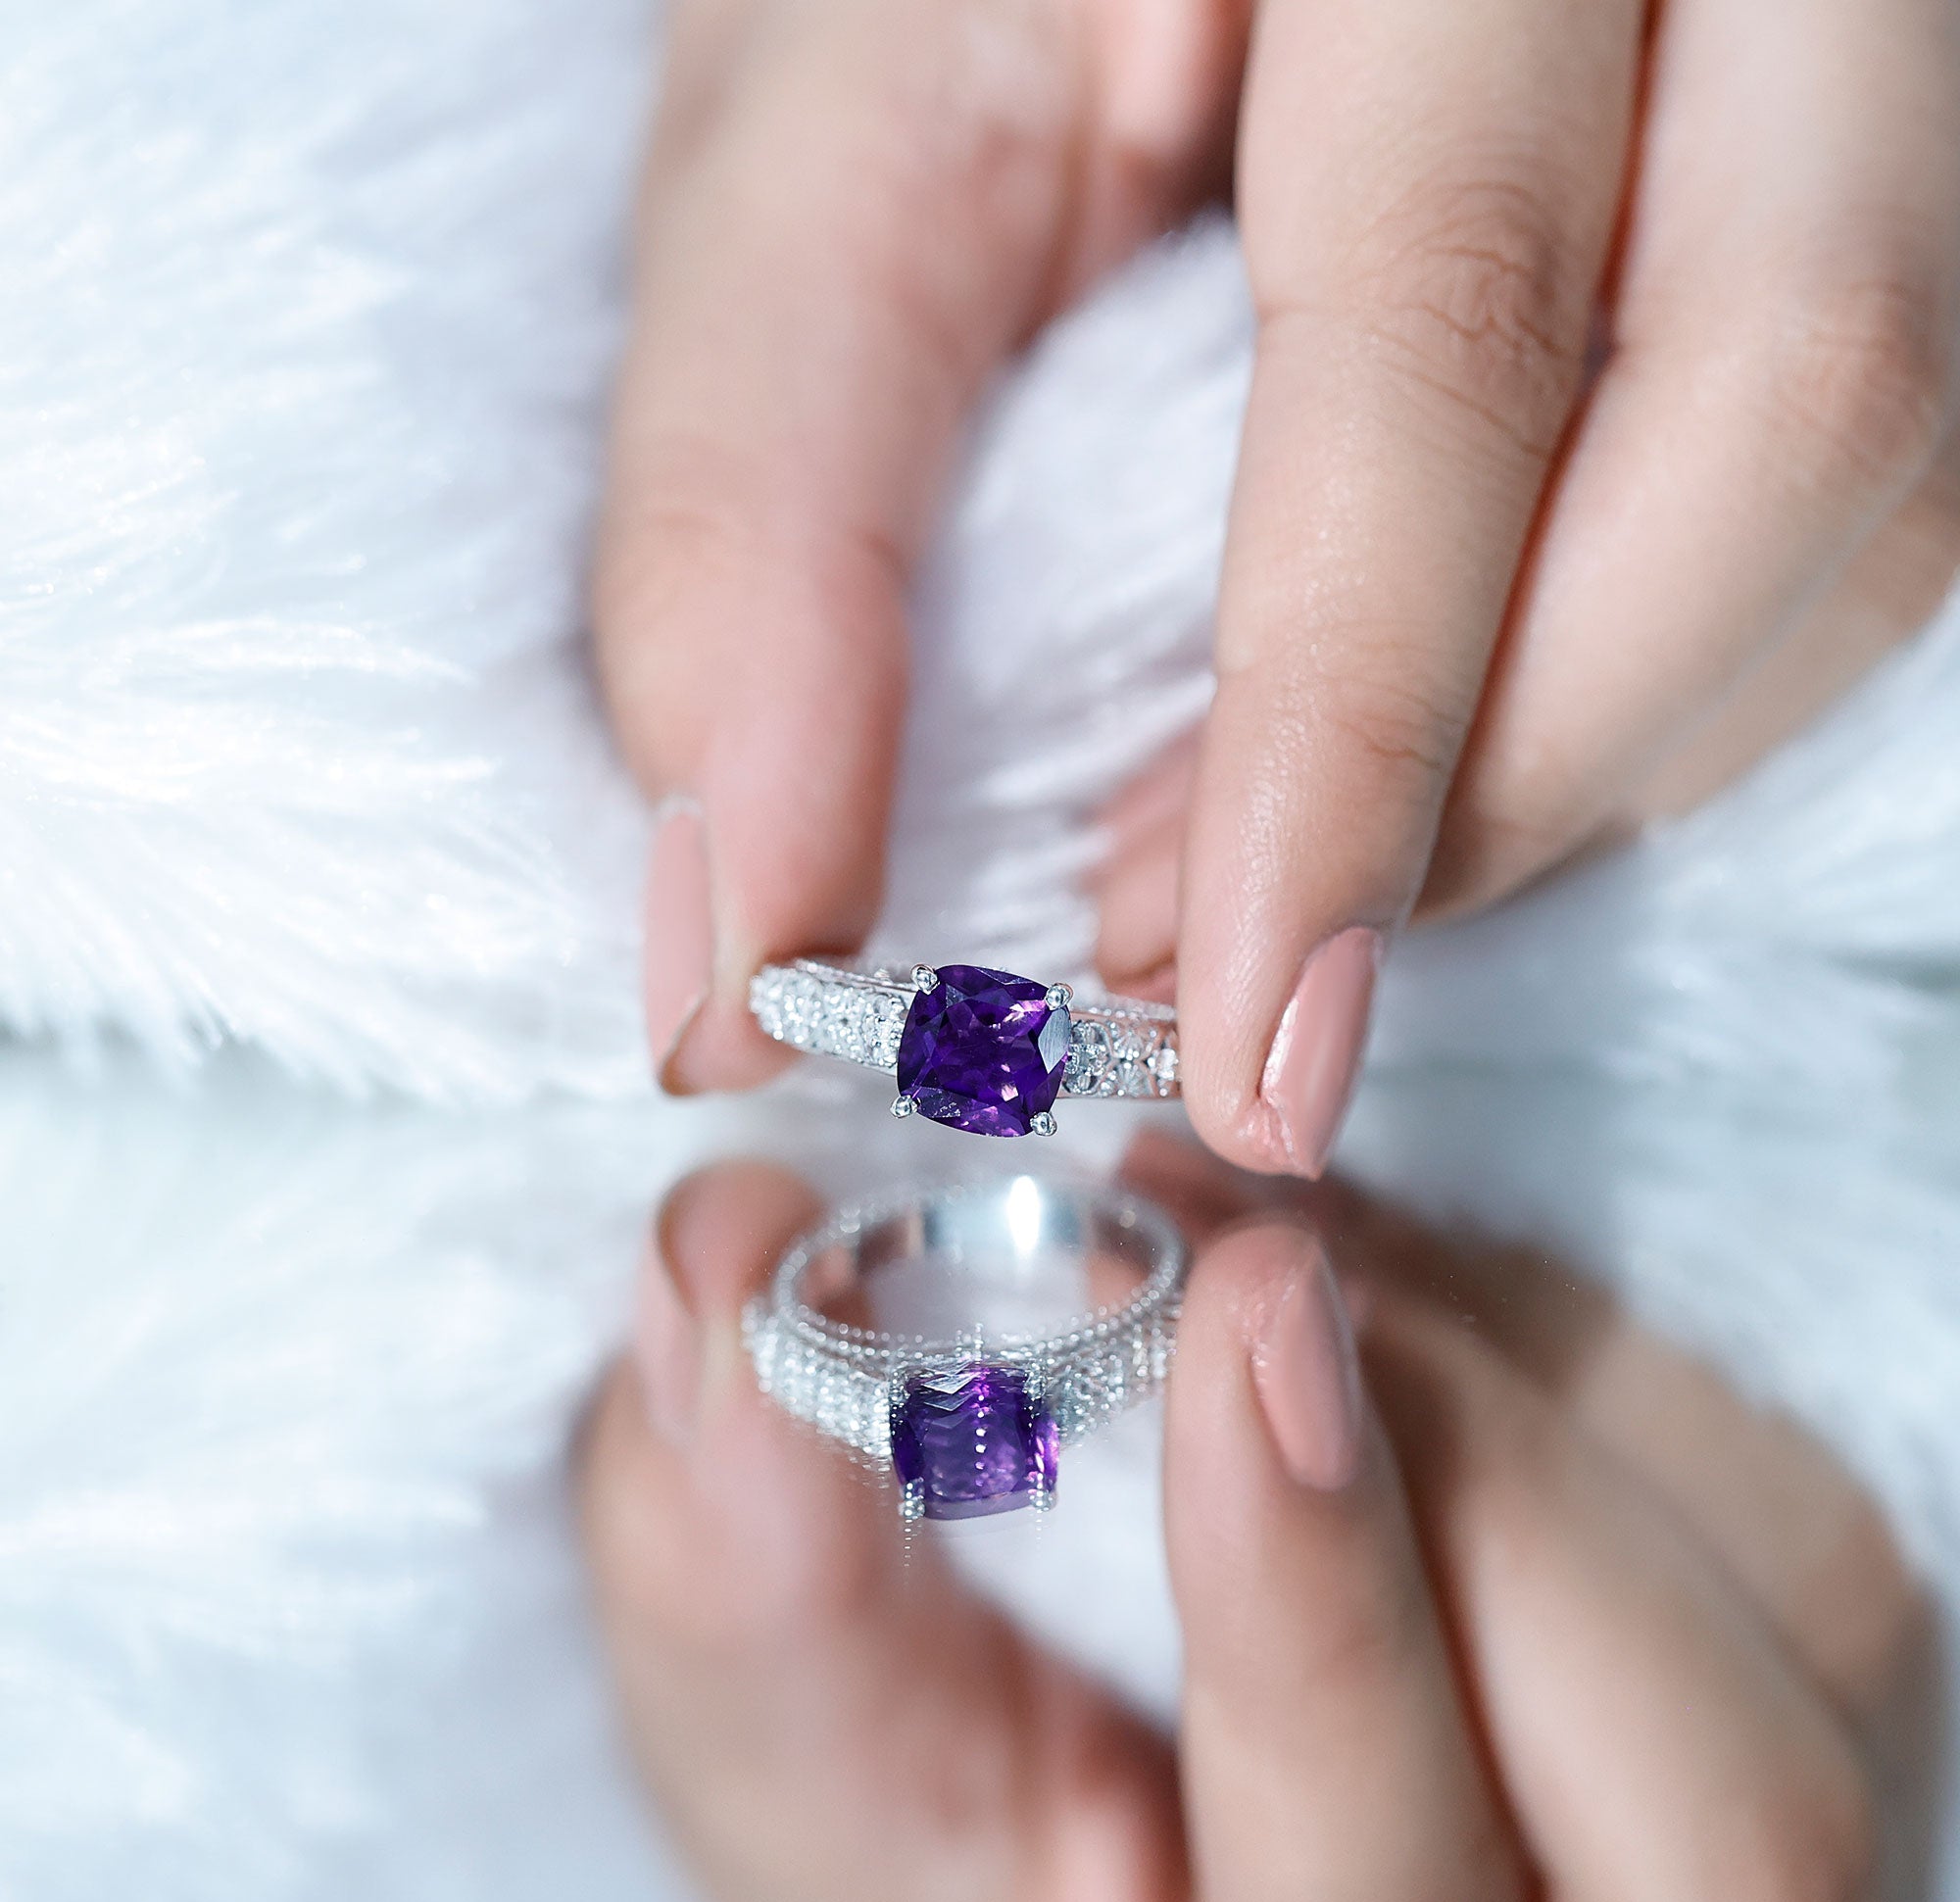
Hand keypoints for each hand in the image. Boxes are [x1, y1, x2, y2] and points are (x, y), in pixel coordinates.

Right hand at [580, 1134, 1924, 1901]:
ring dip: (1519, 1374)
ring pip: (1798, 1613)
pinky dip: (1587, 1346)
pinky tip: (1384, 1307)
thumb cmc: (955, 1845)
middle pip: (1713, 1817)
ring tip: (1275, 1265)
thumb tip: (722, 1267)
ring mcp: (1732, 1861)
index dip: (1321, 1619)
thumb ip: (751, 1563)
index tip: (1229, 1302)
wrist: (1138, 1842)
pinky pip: (1783, 1491)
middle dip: (1463, 1467)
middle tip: (1236, 1254)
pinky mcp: (1785, 1687)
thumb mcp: (811, 1755)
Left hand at [597, 0, 1959, 1174]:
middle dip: (1502, 777)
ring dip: (1578, 755)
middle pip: (1784, 398)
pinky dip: (1638, 692)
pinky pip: (1864, 499)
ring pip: (1867, 476)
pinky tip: (1453, 738)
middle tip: (1245, 980)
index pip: (1457, 317)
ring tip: (1308, 868)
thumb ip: (765, 510)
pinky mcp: (1859, 195)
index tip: (1246, 1038)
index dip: (1354, 726)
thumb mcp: (822, 166)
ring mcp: (1847, 63)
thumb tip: (747, 922)